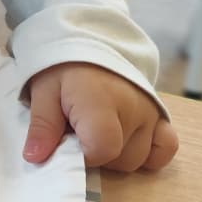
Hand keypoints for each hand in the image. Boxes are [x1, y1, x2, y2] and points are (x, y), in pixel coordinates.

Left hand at [24, 63, 177, 172]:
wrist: (91, 42)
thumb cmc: (64, 69)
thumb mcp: (43, 92)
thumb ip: (42, 126)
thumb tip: (35, 157)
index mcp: (101, 102)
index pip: (102, 150)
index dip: (82, 157)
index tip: (68, 143)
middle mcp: (133, 109)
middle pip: (120, 159)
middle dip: (96, 155)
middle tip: (79, 134)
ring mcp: (151, 113)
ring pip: (139, 158)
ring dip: (117, 155)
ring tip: (98, 132)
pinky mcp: (161, 115)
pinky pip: (166, 148)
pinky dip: (149, 153)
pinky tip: (127, 143)